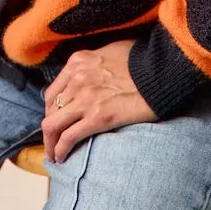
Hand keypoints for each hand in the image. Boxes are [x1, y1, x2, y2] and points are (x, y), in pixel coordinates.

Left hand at [41, 39, 158, 162]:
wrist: (161, 72)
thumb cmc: (142, 61)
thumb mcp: (111, 50)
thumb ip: (94, 63)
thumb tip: (92, 75)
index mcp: (78, 61)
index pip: (53, 91)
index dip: (51, 110)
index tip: (56, 121)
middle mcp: (77, 78)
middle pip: (50, 109)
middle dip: (49, 128)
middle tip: (53, 141)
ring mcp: (85, 98)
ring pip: (53, 125)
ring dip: (50, 142)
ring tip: (54, 154)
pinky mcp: (97, 117)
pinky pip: (68, 138)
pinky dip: (60, 150)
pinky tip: (61, 158)